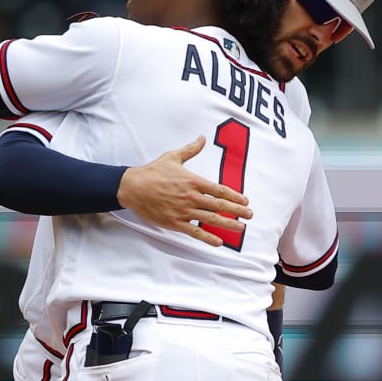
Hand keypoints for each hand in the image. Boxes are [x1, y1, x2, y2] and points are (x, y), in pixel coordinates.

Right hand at [117, 136, 252, 245]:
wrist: (131, 187)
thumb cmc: (152, 172)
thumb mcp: (172, 157)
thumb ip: (190, 149)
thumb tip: (202, 138)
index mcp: (193, 181)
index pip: (219, 190)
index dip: (235, 196)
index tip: (245, 201)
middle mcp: (191, 197)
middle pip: (219, 205)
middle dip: (237, 211)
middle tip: (250, 215)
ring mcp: (183, 211)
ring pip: (210, 219)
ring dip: (228, 224)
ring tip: (241, 228)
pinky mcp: (174, 222)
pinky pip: (194, 232)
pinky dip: (207, 238)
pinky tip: (219, 242)